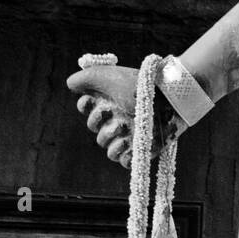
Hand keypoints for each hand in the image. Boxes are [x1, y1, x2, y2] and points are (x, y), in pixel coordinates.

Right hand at [66, 65, 181, 168]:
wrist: (168, 95)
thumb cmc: (140, 84)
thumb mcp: (110, 76)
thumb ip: (87, 77)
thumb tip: (70, 84)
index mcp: (110, 101)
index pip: (87, 108)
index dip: (86, 106)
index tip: (89, 100)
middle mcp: (117, 117)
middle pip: (93, 128)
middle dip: (98, 120)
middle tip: (111, 111)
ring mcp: (130, 134)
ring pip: (106, 147)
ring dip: (110, 137)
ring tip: (124, 126)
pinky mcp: (142, 148)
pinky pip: (124, 161)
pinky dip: (123, 155)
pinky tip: (128, 142)